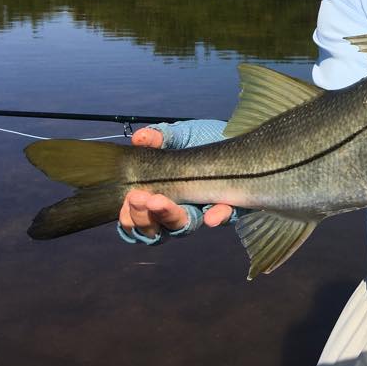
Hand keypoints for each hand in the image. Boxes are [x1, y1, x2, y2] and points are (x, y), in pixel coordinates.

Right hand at [119, 127, 233, 237]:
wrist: (238, 136)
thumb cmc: (204, 140)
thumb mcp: (180, 136)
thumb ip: (160, 138)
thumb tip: (139, 138)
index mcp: (162, 195)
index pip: (140, 217)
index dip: (130, 216)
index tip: (128, 199)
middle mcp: (181, 208)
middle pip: (156, 229)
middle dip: (144, 217)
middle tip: (139, 198)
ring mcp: (205, 209)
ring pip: (183, 227)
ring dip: (169, 216)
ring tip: (159, 201)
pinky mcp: (232, 205)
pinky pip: (224, 217)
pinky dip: (217, 216)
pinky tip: (211, 216)